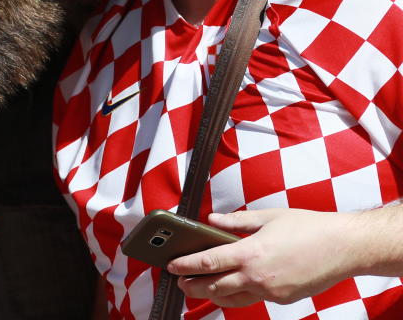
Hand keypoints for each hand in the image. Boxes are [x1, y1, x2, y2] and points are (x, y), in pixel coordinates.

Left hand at [168, 208, 358, 306]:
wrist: (344, 248)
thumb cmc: (308, 227)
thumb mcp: (268, 217)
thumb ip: (236, 221)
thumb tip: (212, 220)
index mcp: (250, 253)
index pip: (208, 262)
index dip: (186, 265)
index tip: (171, 265)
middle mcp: (257, 276)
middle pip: (214, 286)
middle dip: (192, 285)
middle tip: (179, 282)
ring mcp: (270, 291)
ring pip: (232, 298)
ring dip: (212, 294)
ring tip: (199, 289)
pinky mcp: (282, 299)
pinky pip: (253, 298)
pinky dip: (238, 294)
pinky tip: (231, 287)